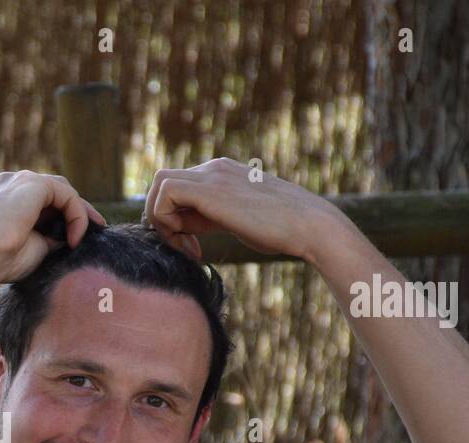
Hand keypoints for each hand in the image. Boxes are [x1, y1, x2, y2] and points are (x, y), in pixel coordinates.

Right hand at [0, 171, 107, 282]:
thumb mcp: (29, 249)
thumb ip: (47, 238)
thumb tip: (68, 237)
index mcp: (1, 199)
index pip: (40, 201)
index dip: (62, 217)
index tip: (77, 239)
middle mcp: (9, 184)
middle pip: (54, 192)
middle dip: (76, 210)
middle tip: (95, 229)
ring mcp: (19, 180)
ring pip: (62, 191)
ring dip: (79, 213)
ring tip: (89, 234)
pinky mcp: (32, 183)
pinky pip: (66, 195)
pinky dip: (76, 215)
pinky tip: (75, 237)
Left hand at [143, 158, 340, 261]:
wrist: (310, 226)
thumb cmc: (281, 230)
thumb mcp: (237, 220)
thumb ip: (211, 218)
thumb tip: (186, 229)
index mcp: (221, 174)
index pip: (176, 188)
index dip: (173, 219)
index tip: (192, 247)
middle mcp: (214, 169)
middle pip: (163, 183)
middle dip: (162, 219)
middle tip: (184, 247)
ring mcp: (213, 175)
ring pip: (159, 184)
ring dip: (162, 221)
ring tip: (187, 248)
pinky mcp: (211, 189)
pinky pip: (165, 194)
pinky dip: (166, 222)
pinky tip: (190, 244)